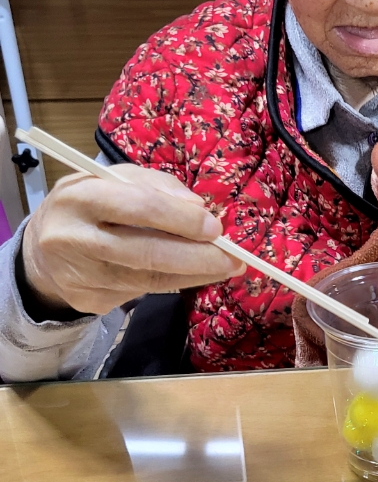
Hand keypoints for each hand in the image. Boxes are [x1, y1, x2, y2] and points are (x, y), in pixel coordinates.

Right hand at [21, 166, 243, 314]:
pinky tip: (189, 274)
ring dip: (194, 274)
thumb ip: (155, 185)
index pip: (139, 207)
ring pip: (149, 280)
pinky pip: (141, 293)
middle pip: (146, 252)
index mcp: (80, 197)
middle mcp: (74, 238)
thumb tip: (198, 207)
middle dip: (197, 257)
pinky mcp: (89, 301)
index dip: (181, 219)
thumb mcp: (112, 180)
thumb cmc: (88, 206)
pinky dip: (172, 284)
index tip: (215, 227)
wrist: (40, 252)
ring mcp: (80, 276)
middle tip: (233, 258)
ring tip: (224, 267)